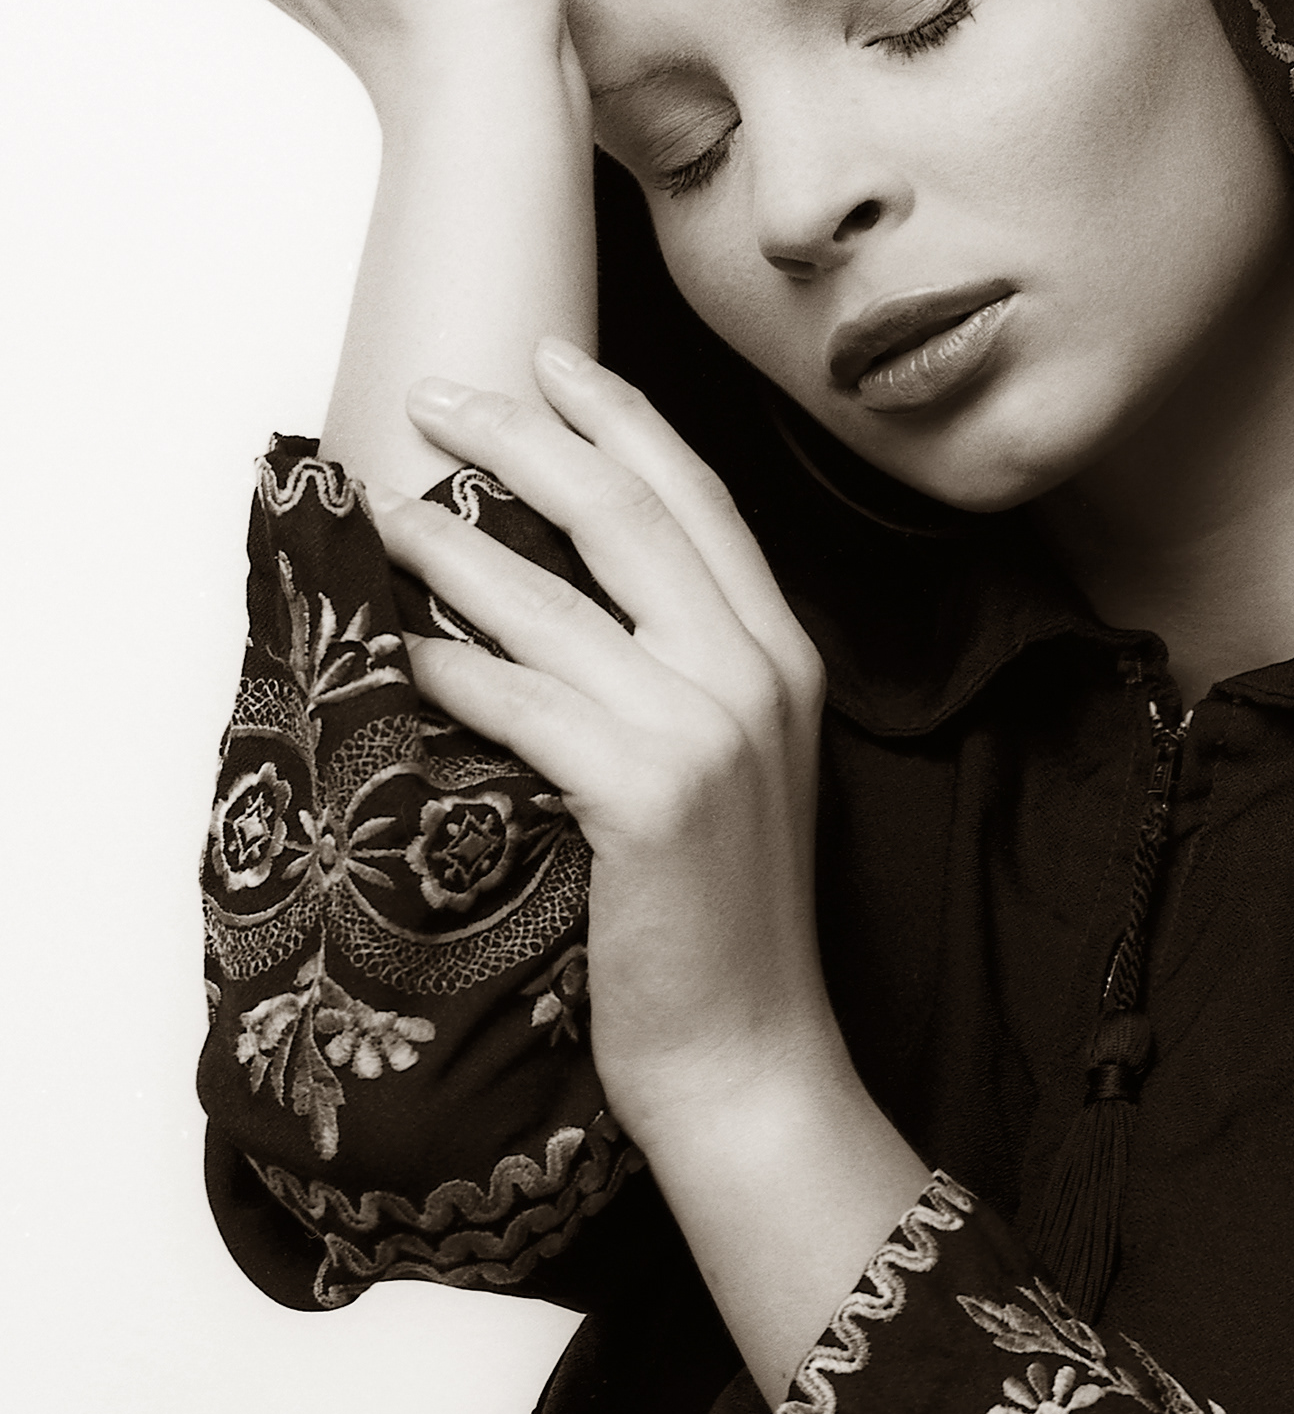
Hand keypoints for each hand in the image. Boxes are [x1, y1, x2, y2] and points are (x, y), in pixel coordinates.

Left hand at [366, 338, 835, 1137]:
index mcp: (782, 656)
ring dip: (456, 546)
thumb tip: (559, 596)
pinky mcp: (650, 794)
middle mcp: (757, 672)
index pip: (699, 499)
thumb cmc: (722, 916)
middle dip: (527, 437)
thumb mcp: (732, 766)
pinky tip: (407, 650)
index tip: (553, 361)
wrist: (752, 1052)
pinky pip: (525, 701)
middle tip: (443, 399)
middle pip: (629, 513)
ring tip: (390, 510)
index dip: (621, 419)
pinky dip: (457, 667)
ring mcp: (711, 730)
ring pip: (558, 600)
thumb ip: (679, 671)